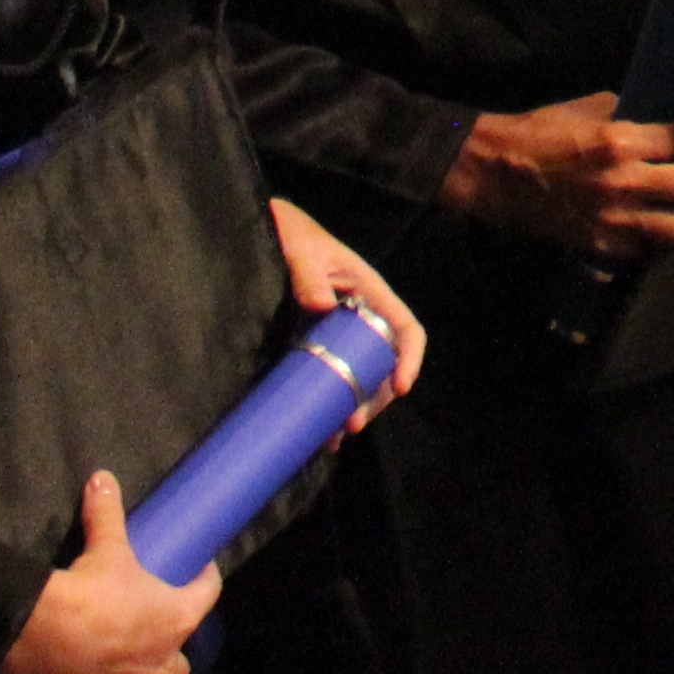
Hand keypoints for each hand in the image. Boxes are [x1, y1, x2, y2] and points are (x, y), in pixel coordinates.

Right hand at [4, 471, 214, 673]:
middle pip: (179, 668)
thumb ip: (107, 513)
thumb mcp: (104, 546)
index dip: (206, 580)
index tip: (201, 570)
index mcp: (175, 619)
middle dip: (168, 655)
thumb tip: (102, 477)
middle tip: (150, 638)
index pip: (208, 594)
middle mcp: (162, 664)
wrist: (44, 637)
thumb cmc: (88, 590)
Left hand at [265, 196, 421, 432]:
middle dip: (374, 398)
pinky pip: (329, 380)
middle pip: (382, 365)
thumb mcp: (301, 250)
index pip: (405, 327)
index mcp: (369, 291)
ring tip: (334, 438)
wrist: (264, 236)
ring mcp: (336, 336)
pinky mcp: (313, 347)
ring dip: (352, 409)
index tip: (400, 387)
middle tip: (352, 423)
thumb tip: (322, 306)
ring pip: (357, 378)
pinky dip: (327, 407)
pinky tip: (319, 433)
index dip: (409, 357)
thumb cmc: (290, 235)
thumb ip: (308, 273)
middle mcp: (359, 318)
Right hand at [443, 92, 673, 255]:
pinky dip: (665, 238)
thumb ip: (624, 114)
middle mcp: (622, 182)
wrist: (494, 173)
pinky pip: (646, 248)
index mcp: (619, 142)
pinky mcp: (600, 243)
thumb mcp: (584, 108)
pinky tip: (673, 228)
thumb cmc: (537, 132)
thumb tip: (652, 117)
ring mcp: (612, 217)